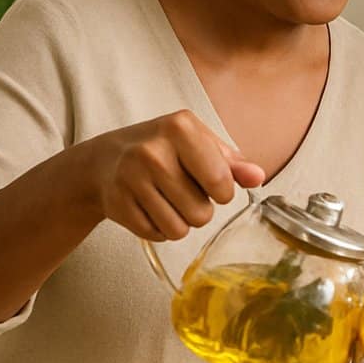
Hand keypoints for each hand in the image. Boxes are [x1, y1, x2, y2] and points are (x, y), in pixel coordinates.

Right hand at [88, 110, 264, 240]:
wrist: (105, 160)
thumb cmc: (164, 150)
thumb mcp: (200, 145)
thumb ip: (233, 163)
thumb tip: (257, 177)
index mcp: (180, 127)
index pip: (220, 181)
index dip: (223, 191)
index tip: (210, 183)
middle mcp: (152, 151)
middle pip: (201, 213)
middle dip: (200, 210)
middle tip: (184, 192)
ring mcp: (130, 177)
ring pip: (179, 229)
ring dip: (181, 222)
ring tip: (168, 201)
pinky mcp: (116, 203)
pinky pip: (157, 234)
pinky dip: (159, 228)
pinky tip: (149, 207)